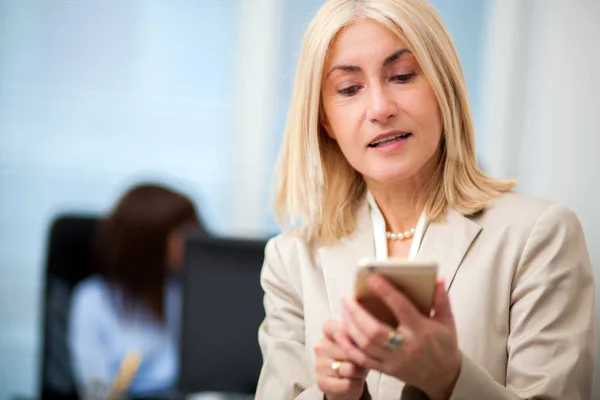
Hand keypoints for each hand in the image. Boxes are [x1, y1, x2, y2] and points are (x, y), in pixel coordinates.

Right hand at [314, 320, 368, 399]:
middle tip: (362, 361)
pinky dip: (355, 385)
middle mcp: (320, 347)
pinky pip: (347, 384)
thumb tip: (364, 341)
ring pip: (350, 369)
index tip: (357, 340)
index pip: (336, 326)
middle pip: (349, 350)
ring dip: (360, 373)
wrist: (347, 383)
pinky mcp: (321, 382)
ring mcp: (319, 365)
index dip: (350, 333)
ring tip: (357, 372)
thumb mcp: (358, 344)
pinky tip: (352, 382)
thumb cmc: (354, 358)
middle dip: (362, 358)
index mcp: (328, 332)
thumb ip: (359, 338)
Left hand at [338, 275, 461, 399]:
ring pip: (365, 344)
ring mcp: (395, 360)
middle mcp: (406, 346)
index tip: (371, 277)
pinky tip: (340, 333)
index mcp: (421, 330)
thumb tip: (436, 279)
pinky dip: (348, 346)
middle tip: (347, 297)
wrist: (443, 376)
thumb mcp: (447, 321)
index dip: (385, 291)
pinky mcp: (386, 370)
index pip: (401, 307)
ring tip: (344, 309)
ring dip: (350, 326)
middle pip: (374, 330)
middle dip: (357, 312)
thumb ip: (441, 299)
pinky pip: (362, 360)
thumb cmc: (444, 345)